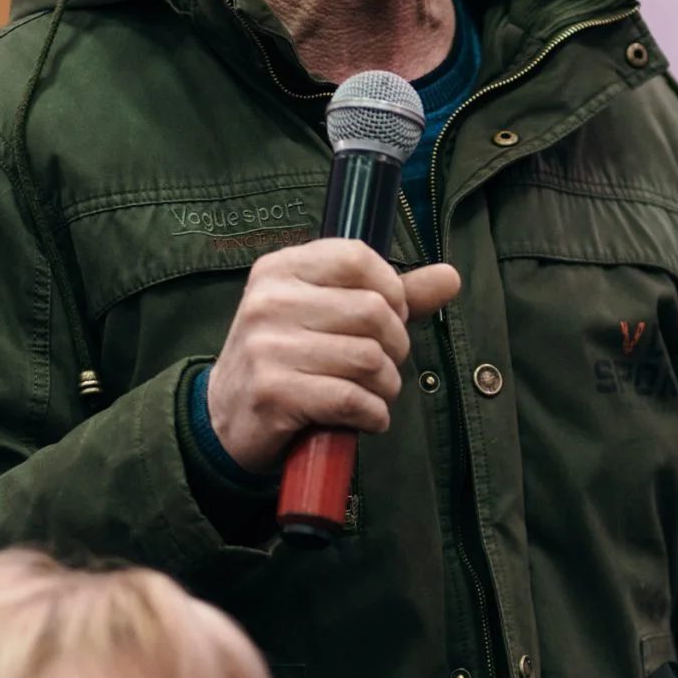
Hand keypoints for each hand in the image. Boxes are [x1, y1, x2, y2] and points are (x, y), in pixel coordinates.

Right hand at [206, 240, 461, 473]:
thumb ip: (390, 295)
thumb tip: (450, 276)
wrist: (226, 419)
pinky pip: (352, 399)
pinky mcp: (273, 393)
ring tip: (373, 394)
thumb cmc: (288, 359)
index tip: (387, 318)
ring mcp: (267, 347)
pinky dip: (374, 415)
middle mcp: (269, 301)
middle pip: (373, 312)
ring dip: (386, 387)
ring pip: (369, 359)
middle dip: (395, 347)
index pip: (358, 258)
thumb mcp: (326, 315)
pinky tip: (366, 417)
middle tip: (381, 366)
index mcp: (281, 269)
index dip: (391, 291)